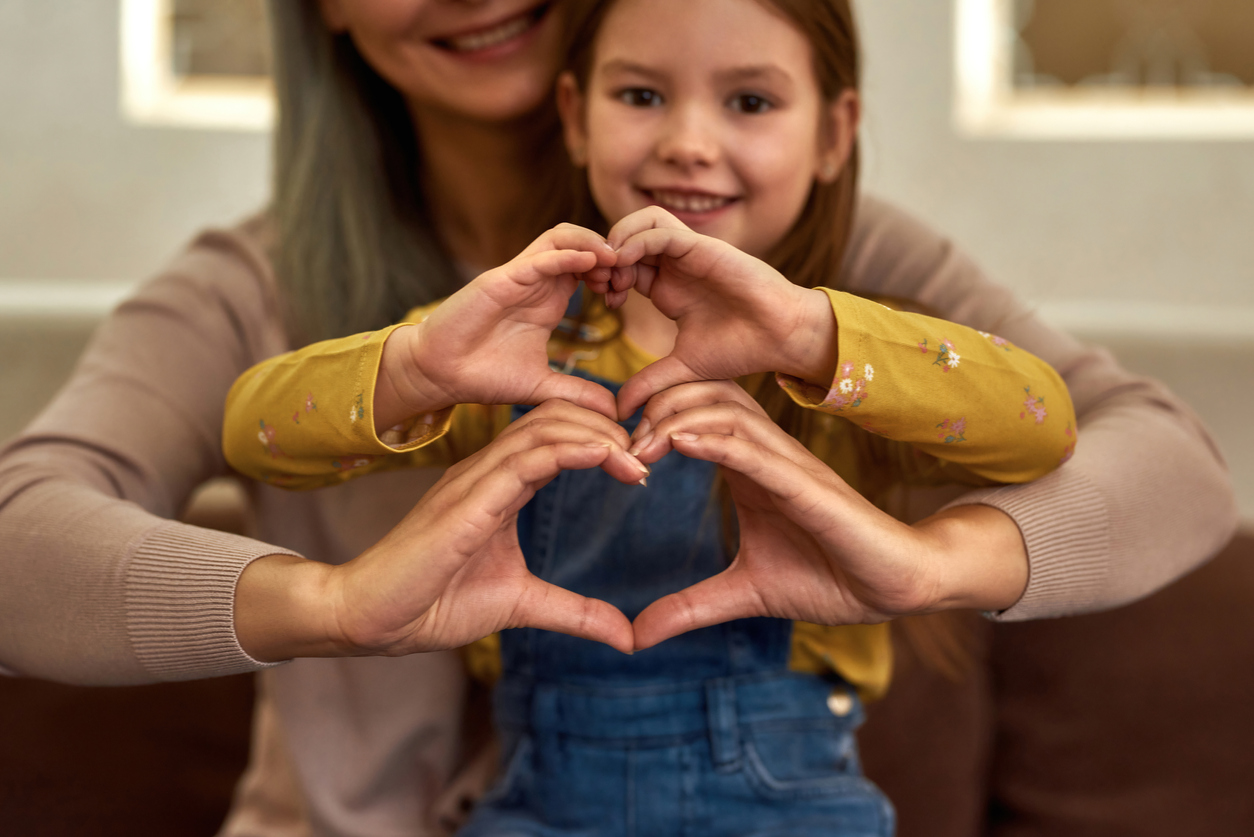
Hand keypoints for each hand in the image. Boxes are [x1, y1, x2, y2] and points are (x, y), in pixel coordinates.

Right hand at [236, 401, 644, 660]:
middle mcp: (486, 470)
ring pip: (544, 429)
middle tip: (650, 454)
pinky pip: (523, 458)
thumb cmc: (433, 603)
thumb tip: (627, 637)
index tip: (642, 466)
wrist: (370, 619)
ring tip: (636, 457)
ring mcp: (473, 479)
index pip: (556, 436)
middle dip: (607, 428)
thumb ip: (575, 612)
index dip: (602, 439)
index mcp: (499, 484)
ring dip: (597, 435)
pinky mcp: (466, 500)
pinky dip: (569, 450)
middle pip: (555, 418)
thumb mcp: (523, 605)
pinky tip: (605, 456)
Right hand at [374, 224, 618, 429]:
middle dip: (609, 252)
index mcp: (549, 299)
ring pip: (561, 237)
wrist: (439, 374)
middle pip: (581, 242)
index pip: (590, 267)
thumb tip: (614, 411)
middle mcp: (536, 282)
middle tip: (627, 276)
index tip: (627, 295)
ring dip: (592, 244)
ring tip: (614, 262)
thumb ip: (577, 393)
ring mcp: (519, 277)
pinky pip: (539, 257)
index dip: (614, 273)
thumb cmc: (484, 374)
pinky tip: (591, 261)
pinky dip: (567, 254)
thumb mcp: (542, 387)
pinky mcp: (500, 279)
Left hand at [604, 207, 837, 417]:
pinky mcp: (703, 246)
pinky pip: (660, 229)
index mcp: (667, 287)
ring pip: (643, 221)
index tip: (603, 303)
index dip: (606, 277)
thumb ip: (650, 382)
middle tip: (600, 284)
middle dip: (606, 256)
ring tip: (613, 273)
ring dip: (619, 240)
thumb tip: (620, 410)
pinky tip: (625, 264)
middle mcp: (676, 265)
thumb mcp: (683, 367)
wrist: (782, 337)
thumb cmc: (742, 349)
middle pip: (628, 237)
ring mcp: (689, 253)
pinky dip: (636, 240)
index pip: (624, 266)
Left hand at [628, 382, 1028, 649]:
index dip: (648, 419)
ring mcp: (788, 464)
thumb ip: (691, 606)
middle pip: (703, 397)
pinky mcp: (809, 484)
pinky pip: (757, 450)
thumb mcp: (743, 593)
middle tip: (613, 441)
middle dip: (654, 406)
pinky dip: (716, 440)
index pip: (693, 415)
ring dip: (676, 419)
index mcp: (747, 467)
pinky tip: (680, 442)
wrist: (892, 587)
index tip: (604, 446)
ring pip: (726, 412)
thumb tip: (637, 637)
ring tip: (638, 443)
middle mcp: (765, 454)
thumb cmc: (828, 577)